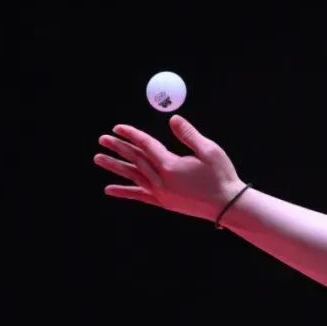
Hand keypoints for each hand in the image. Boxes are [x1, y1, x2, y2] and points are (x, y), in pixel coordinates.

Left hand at [94, 115, 244, 220]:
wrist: (227, 206)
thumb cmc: (221, 177)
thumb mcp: (209, 150)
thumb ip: (188, 134)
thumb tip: (173, 119)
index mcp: (170, 165)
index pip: (146, 145)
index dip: (131, 134)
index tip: (118, 127)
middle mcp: (161, 180)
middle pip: (135, 160)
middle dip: (118, 148)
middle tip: (103, 139)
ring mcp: (160, 193)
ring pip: (133, 176)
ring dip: (115, 167)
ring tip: (98, 158)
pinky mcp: (164, 202)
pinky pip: (139, 196)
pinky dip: (124, 192)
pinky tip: (109, 189)